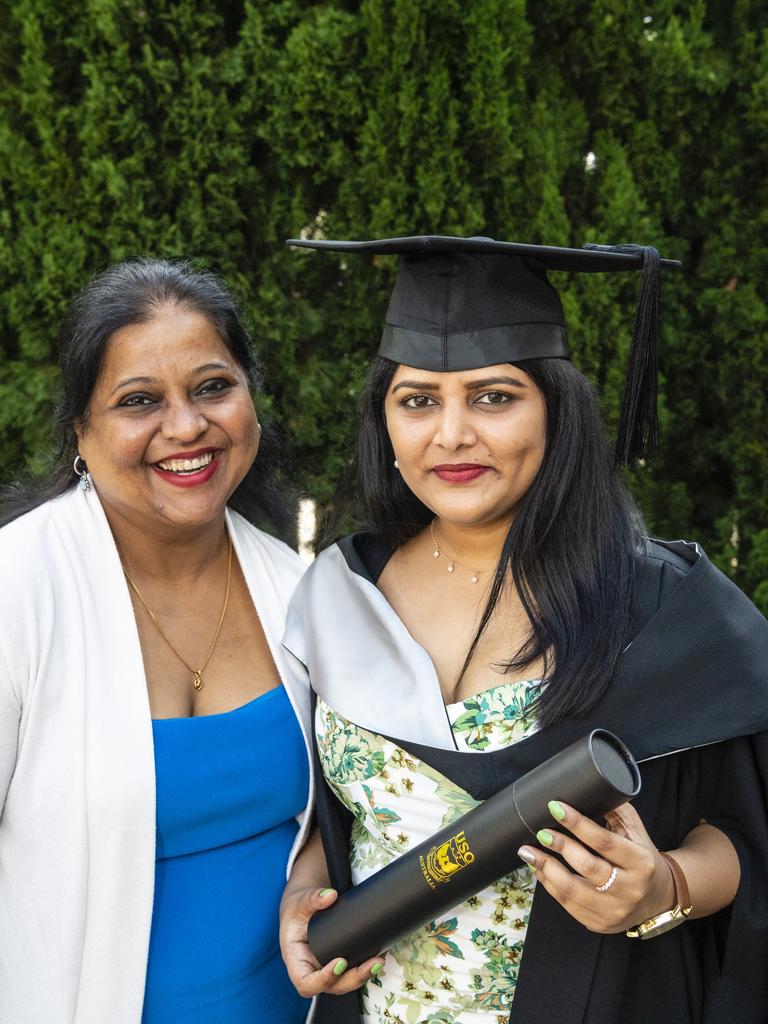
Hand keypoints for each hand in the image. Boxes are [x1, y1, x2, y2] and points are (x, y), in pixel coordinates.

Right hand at [279, 885, 384, 996]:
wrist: (305, 908)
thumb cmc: (298, 908)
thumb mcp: (301, 901)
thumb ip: (313, 898)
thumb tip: (330, 895)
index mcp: (296, 961)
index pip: (306, 983)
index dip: (323, 980)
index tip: (340, 962)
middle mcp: (312, 970)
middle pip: (331, 986)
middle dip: (353, 979)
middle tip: (372, 964)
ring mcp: (326, 969)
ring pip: (344, 982)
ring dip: (363, 975)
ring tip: (379, 962)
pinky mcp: (338, 964)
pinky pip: (351, 971)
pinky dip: (365, 967)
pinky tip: (379, 957)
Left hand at [518, 801, 675, 933]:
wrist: (659, 897)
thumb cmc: (642, 858)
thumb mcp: (636, 832)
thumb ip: (615, 810)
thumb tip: (585, 788)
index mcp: (641, 863)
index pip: (605, 842)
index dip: (577, 824)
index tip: (555, 807)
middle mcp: (630, 889)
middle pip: (587, 867)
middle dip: (560, 846)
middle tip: (540, 832)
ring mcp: (614, 910)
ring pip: (572, 890)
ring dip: (545, 868)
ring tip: (528, 852)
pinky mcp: (599, 924)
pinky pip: (568, 904)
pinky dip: (549, 884)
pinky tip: (539, 869)